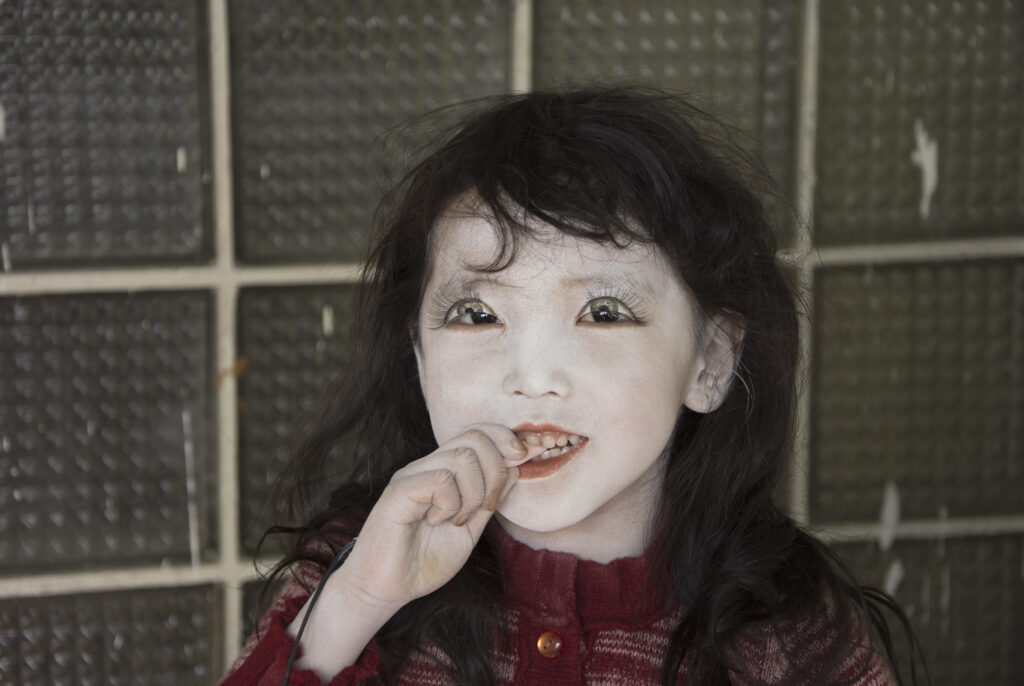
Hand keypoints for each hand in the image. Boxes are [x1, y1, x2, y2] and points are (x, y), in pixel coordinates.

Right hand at [330, 424, 522, 616]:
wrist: (388, 588)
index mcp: (445, 471)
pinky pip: (441, 479)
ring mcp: (412, 475)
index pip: (480, 433)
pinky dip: (451, 503)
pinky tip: (438, 522)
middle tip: (487, 506)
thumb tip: (518, 467)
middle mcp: (428, 466)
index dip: (509, 439)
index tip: (532, 456)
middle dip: (497, 469)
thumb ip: (491, 498)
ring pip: (462, 456)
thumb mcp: (471, 527)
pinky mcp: (400, 490)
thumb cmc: (425, 560)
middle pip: (475, 436)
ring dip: (474, 493)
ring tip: (459, 520)